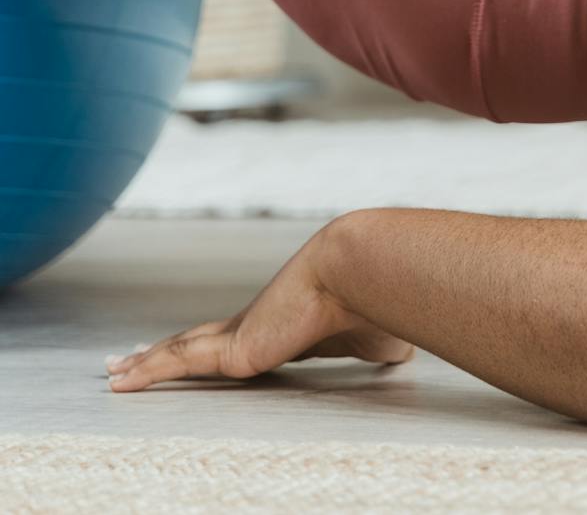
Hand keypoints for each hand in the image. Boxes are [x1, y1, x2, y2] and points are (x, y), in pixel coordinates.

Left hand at [103, 214, 413, 391]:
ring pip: (179, 349)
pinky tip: (120, 383)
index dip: (218, 342)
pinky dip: (146, 373)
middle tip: (136, 353)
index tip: (204, 347)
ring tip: (116, 369)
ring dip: (146, 359)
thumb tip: (401, 350)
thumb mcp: (379, 336)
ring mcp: (240, 333)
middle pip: (200, 338)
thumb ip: (379, 345)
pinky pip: (176, 364)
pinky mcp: (230, 349)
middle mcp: (258, 323)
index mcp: (289, 323)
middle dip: (168, 347)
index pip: (243, 335)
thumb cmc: (376, 302)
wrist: (359, 272)